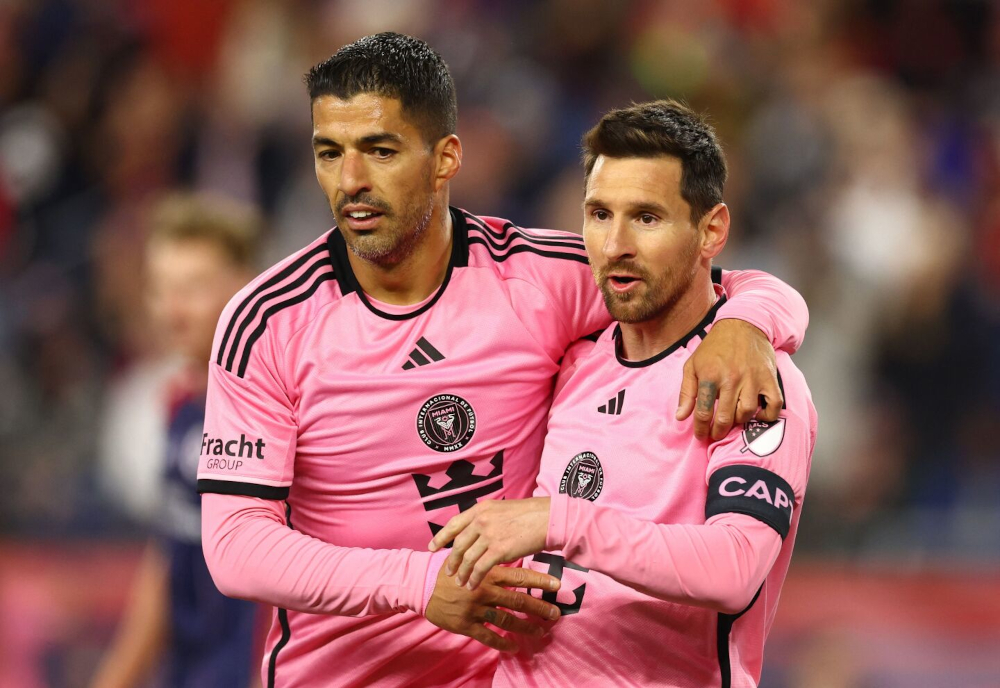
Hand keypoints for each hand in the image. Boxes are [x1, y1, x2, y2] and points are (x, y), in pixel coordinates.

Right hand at [424, 564, 560, 651]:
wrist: (420, 584)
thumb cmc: (446, 568)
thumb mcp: (468, 556)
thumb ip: (488, 558)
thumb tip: (509, 551)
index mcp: (486, 573)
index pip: (519, 576)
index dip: (539, 581)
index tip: (557, 584)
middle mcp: (483, 591)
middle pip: (518, 600)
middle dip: (539, 607)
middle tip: (556, 613)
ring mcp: (475, 609)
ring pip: (506, 620)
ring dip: (525, 627)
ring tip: (540, 631)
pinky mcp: (465, 625)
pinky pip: (487, 637)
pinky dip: (502, 643)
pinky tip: (514, 646)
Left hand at [428, 498, 549, 588]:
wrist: (547, 518)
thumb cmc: (529, 514)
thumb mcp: (502, 509)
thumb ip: (487, 518)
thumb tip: (478, 531)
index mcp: (481, 509)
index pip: (454, 523)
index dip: (441, 537)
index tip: (432, 547)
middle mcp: (481, 520)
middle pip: (458, 544)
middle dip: (451, 560)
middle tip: (447, 571)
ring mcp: (489, 535)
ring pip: (467, 558)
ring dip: (461, 572)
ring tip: (459, 582)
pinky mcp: (499, 550)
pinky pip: (480, 568)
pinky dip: (474, 579)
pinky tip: (472, 586)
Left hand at [675, 319, 782, 439]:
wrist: (743, 325)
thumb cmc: (714, 347)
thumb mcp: (692, 365)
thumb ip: (686, 392)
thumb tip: (681, 417)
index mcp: (709, 375)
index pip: (703, 412)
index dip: (701, 429)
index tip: (701, 436)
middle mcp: (731, 379)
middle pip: (724, 417)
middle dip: (718, 431)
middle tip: (716, 434)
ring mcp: (752, 379)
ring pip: (746, 413)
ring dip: (738, 423)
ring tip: (732, 421)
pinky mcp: (769, 378)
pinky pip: (773, 405)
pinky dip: (767, 415)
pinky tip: (757, 415)